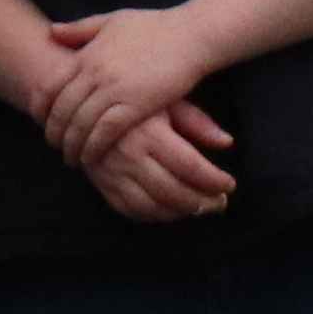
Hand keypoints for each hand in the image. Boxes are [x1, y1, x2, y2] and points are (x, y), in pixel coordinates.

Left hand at [32, 4, 222, 174]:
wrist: (191, 36)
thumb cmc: (155, 27)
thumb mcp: (113, 20)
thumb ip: (81, 29)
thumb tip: (51, 32)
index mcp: (87, 54)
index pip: (49, 86)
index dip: (39, 108)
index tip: (39, 121)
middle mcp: (95, 73)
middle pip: (61, 111)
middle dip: (53, 133)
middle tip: (54, 146)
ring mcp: (114, 90)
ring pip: (80, 125)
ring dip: (71, 146)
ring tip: (71, 157)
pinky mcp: (135, 105)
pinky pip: (105, 132)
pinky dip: (93, 147)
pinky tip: (91, 157)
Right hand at [72, 95, 238, 222]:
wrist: (83, 99)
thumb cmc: (135, 97)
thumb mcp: (168, 100)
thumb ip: (198, 122)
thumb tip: (227, 142)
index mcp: (149, 133)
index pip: (189, 166)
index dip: (213, 180)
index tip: (229, 184)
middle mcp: (129, 156)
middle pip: (172, 192)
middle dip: (201, 202)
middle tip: (219, 202)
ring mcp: (112, 172)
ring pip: (150, 206)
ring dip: (179, 213)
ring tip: (199, 208)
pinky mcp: (101, 182)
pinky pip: (127, 209)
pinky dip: (152, 216)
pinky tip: (170, 210)